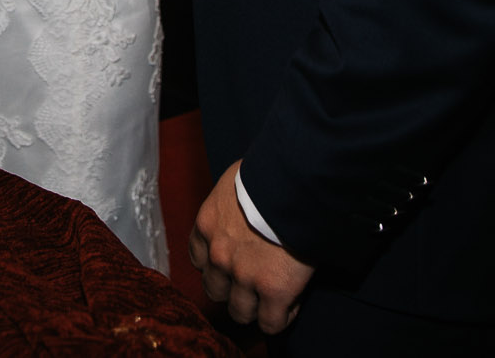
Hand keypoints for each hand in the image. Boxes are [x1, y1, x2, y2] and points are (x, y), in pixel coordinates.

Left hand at [190, 162, 314, 334]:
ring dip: (254, 307)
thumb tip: (242, 202)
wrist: (296, 182)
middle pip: (214, 290)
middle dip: (231, 288)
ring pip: (240, 312)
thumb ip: (231, 202)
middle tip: (252, 282)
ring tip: (272, 298)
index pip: (198, 258)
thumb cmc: (271, 172)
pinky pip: (270, 322)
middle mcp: (219, 255)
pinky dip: (280, 317)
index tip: (233, 263)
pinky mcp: (274, 290)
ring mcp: (245, 276)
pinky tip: (291, 303)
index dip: (216, 265)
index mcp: (207, 225)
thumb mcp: (237, 181)